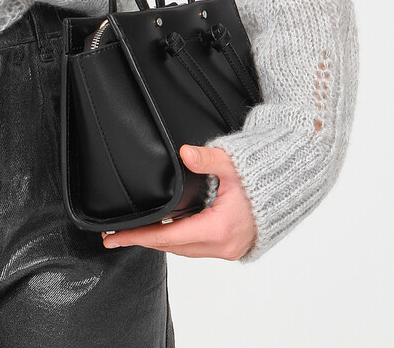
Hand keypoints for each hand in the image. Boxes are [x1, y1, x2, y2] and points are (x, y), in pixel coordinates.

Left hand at [101, 144, 256, 260]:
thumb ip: (207, 159)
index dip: (138, 237)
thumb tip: (185, 153)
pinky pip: (196, 248)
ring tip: (135, 232)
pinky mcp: (230, 247)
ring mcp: (227, 250)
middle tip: (116, 235)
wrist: (288, 189)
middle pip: (173, 248)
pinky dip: (178, 240)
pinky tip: (164, 230)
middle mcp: (222, 246)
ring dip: (160, 242)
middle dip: (144, 241)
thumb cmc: (261, 177)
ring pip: (184, 250)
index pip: (168, 237)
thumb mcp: (232, 163)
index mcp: (219, 229)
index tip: (115, 238)